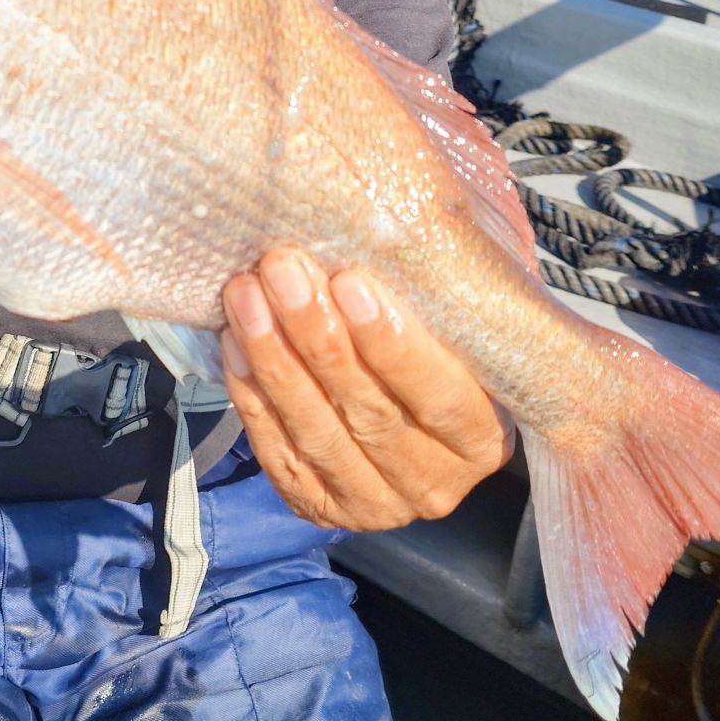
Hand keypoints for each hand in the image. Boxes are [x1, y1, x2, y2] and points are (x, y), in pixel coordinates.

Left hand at [220, 248, 513, 532]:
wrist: (411, 401)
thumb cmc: (439, 338)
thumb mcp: (460, 317)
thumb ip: (442, 290)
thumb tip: (402, 213)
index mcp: (484, 438)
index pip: (439, 396)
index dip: (392, 344)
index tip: (349, 281)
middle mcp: (435, 484)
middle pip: (368, 412)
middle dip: (317, 336)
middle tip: (282, 269)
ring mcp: (375, 503)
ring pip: (316, 433)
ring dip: (274, 359)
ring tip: (245, 294)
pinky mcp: (320, 507)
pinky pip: (279, 452)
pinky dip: (252, 396)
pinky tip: (235, 341)